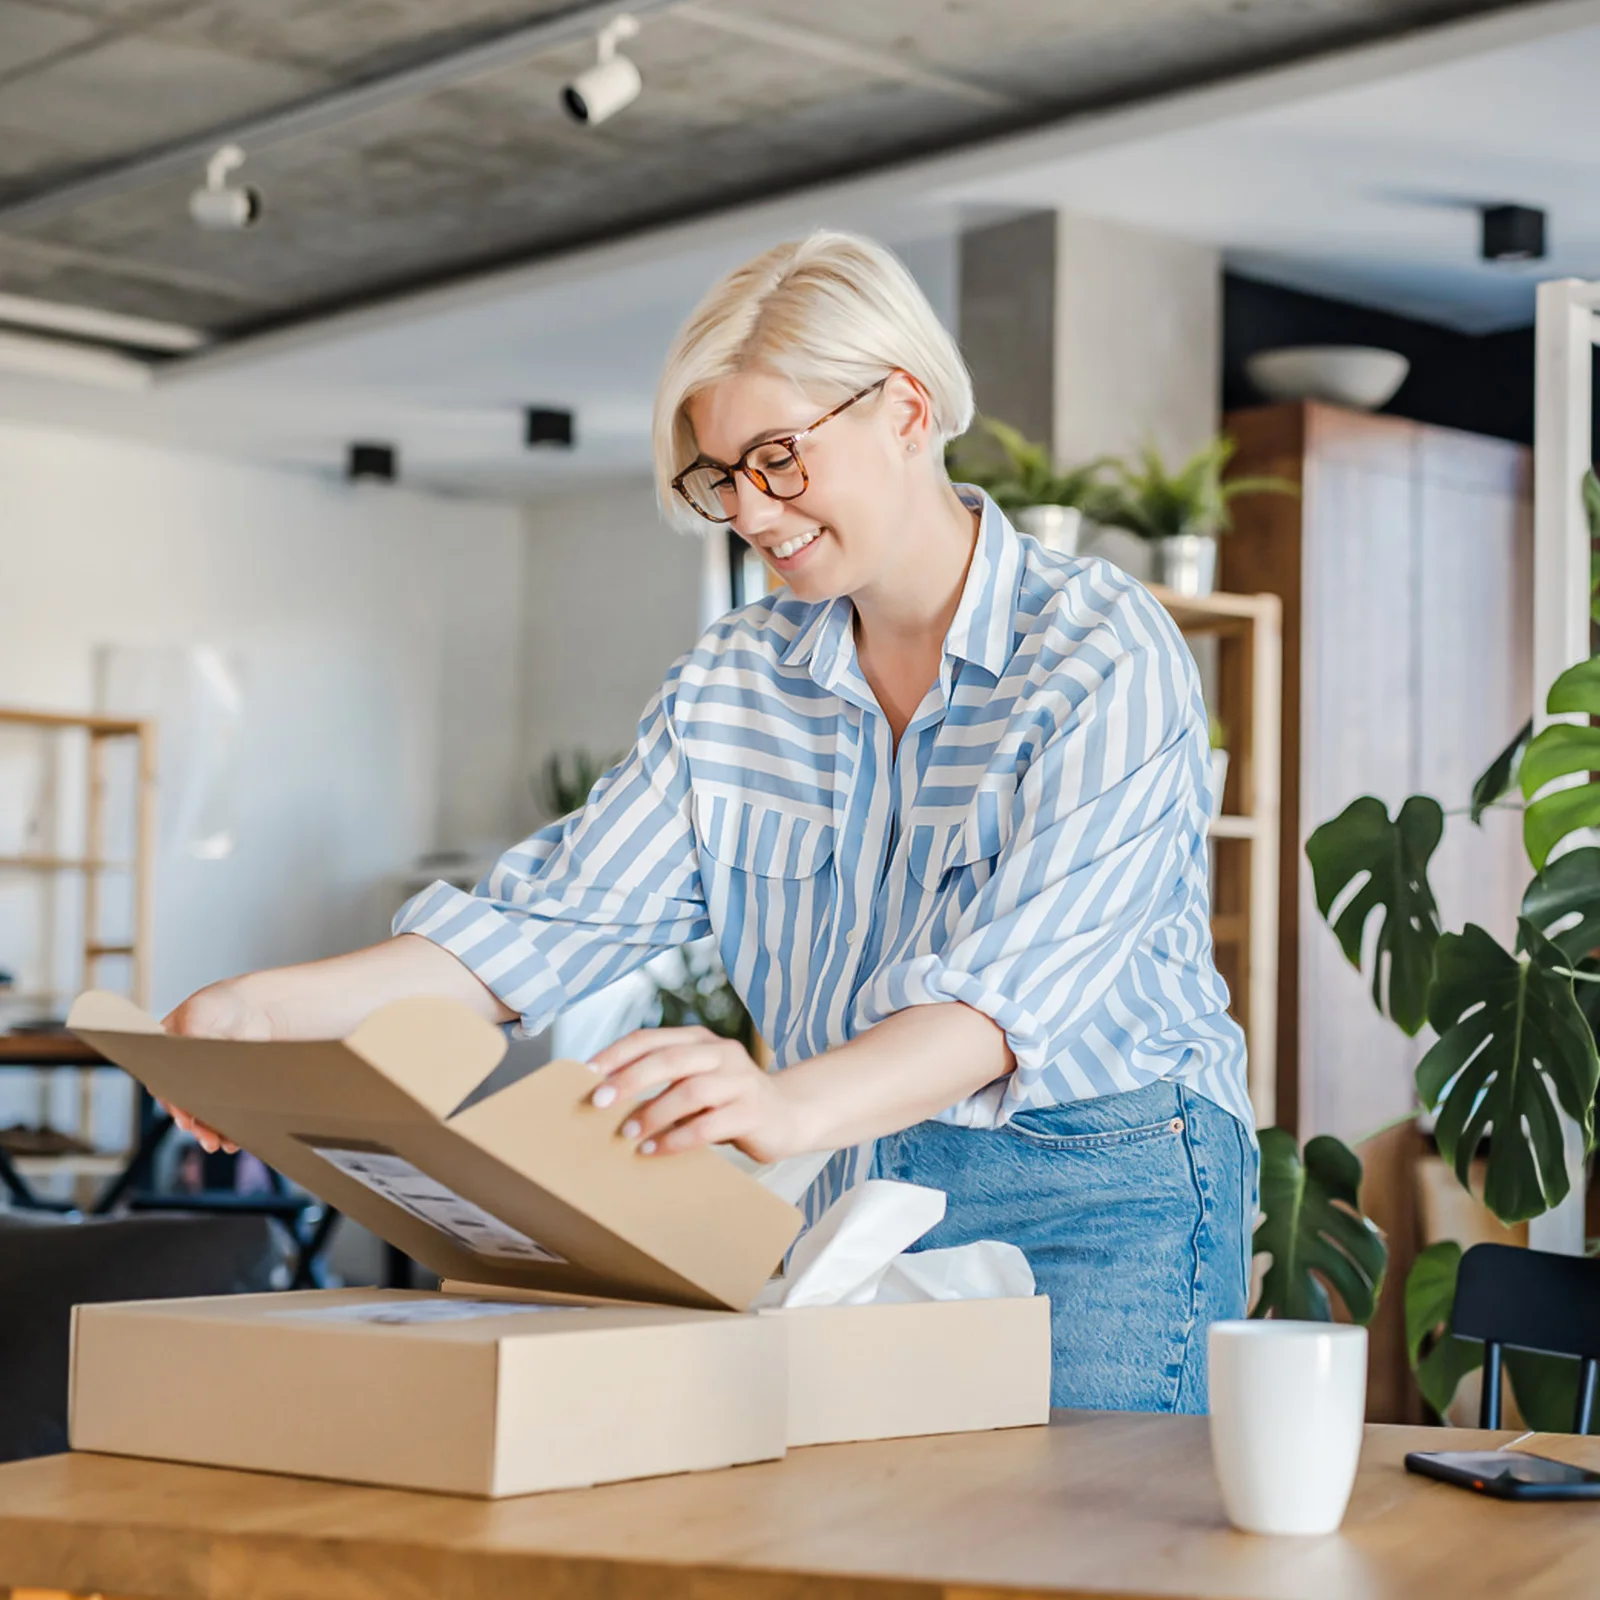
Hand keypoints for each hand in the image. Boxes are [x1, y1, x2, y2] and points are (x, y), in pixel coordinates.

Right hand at [157, 980, 269, 1153]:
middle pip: (184, 1107)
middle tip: (207, 1138)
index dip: (175, 1105)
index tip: (186, 1119)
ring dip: (211, 1132)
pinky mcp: (228, 1091)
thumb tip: (186, 1055)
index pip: (165, 1087)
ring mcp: (206, 1084)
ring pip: (204, 1115)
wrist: (257, 1008)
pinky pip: (224, 1114)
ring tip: (222, 1143)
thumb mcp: (198, 1013)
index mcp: (165, 1056)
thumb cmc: (220, 1005)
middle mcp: (182, 1075)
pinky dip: (229, 1127)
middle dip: (195, 1126)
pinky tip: (236, 1138)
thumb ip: (188, 1033)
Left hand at [586, 1027, 816, 1162]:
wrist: (790, 1115)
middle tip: (599, 1102)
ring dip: (654, 1113)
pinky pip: (709, 1124)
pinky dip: (677, 1138)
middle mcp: (722, 1053)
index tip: (586, 1074)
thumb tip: (605, 1098)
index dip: (617, 1054)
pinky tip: (655, 1150)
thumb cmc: (728, 1102)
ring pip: (690, 1090)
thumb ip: (664, 1083)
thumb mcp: (696, 1083)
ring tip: (628, 1133)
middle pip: (669, 1058)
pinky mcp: (753, 1111)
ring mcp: (741, 1080)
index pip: (651, 1038)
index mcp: (701, 1040)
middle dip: (630, 1079)